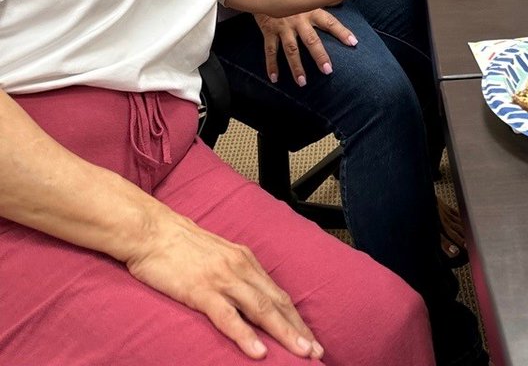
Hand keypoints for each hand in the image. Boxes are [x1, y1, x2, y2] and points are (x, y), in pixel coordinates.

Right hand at [127, 210, 323, 359]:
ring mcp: (222, 279)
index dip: (296, 318)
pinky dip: (246, 336)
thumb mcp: (217, 255)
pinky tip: (259, 352)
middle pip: (277, 303)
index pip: (278, 294)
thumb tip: (248, 296)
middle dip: (299, 329)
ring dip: (284, 334)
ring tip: (302, 353)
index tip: (311, 337)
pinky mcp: (202, 290)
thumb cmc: (180, 245)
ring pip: (261, 310)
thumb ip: (234, 274)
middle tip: (318, 352)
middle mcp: (240, 268)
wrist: (152, 231)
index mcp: (245, 260)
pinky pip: (228, 317)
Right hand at [254, 10, 356, 86]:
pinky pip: (270, 50)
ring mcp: (283, 26)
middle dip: (319, 55)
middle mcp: (298, 19)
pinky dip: (271, 65)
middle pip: (311, 40)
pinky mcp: (268, 30)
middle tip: (327, 70)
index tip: (353, 43)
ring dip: (296, 66)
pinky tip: (274, 78)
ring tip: (302, 82)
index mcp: (310, 10)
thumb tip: (341, 0)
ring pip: (291, 49)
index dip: (341, 32)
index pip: (329, 22)